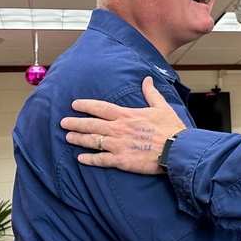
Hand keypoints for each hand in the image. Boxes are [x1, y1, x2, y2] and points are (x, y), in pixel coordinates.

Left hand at [61, 77, 185, 173]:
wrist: (177, 150)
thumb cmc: (171, 129)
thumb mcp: (162, 107)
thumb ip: (151, 93)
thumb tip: (146, 79)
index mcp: (127, 115)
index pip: (100, 108)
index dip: (86, 105)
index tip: (74, 105)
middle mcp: (119, 129)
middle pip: (91, 124)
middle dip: (75, 123)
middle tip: (63, 123)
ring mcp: (118, 145)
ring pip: (92, 141)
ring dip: (79, 139)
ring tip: (68, 137)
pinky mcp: (121, 161)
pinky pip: (100, 160)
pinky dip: (89, 159)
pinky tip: (81, 159)